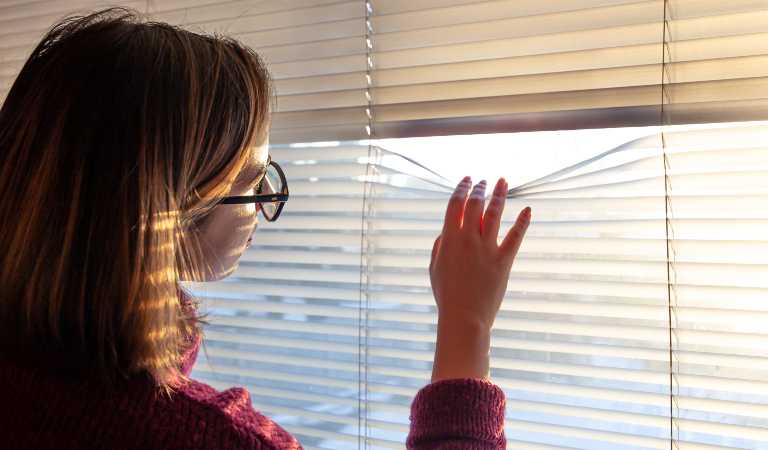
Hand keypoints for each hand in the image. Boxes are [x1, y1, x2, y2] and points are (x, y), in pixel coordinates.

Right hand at [429, 176, 530, 381]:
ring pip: (495, 214)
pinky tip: (528, 209)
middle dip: (480, 189)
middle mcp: (468, 239)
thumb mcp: (434, 268)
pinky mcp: (504, 260)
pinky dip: (523, 221)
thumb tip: (447, 231)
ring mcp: (487, 249)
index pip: (455, 205)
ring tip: (503, 182)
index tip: (467, 180)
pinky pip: (516, 236)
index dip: (462, 189)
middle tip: (484, 181)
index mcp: (449, 239)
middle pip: (476, 204)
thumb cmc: (446, 295)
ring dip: (499, 195)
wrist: (464, 317)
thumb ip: (440, 245)